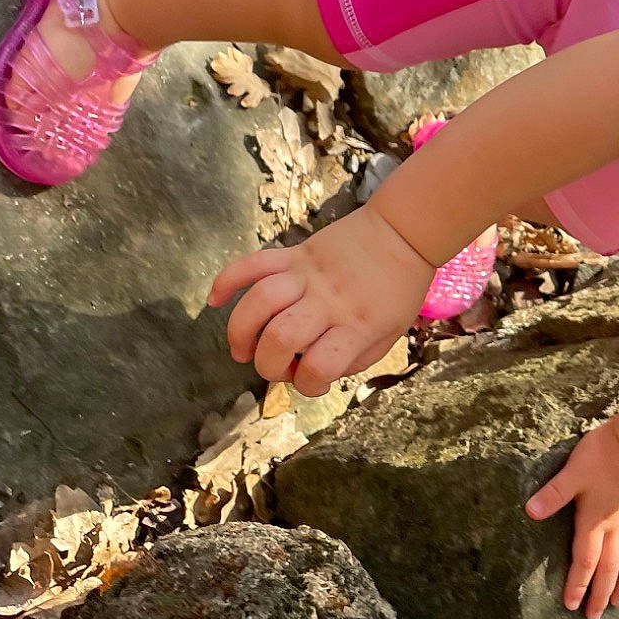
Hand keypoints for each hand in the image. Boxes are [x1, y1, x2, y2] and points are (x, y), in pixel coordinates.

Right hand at [208, 207, 431, 396]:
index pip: (318, 368)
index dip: (308, 386)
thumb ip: (352, 359)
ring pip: (259, 301)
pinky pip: (253, 263)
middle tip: (271, 366)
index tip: (311, 381)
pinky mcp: (295, 253)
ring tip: (241, 350)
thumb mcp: (389, 336)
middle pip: (280, 337)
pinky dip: (227, 280)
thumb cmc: (398, 290)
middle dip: (266, 365)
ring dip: (240, 332)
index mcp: (356, 326)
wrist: (404, 232)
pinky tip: (215, 300)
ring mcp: (308, 274)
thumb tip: (311, 373)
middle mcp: (328, 302)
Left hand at [526, 419, 618, 618]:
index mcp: (593, 522)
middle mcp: (614, 526)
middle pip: (608, 567)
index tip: (573, 606)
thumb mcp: (571, 474)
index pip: (584, 561)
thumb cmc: (601, 456)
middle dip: (600, 593)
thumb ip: (552, 495)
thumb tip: (530, 512)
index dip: (578, 585)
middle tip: (595, 616)